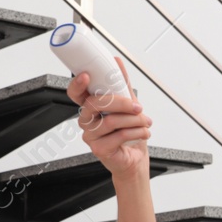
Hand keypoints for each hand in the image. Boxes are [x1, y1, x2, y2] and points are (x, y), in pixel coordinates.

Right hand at [66, 58, 151, 180]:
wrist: (135, 158)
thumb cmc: (129, 132)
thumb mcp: (129, 104)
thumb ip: (122, 84)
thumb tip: (117, 63)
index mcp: (91, 107)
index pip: (76, 93)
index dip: (77, 84)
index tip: (87, 75)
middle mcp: (87, 121)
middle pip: (94, 104)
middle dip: (121, 103)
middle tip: (137, 106)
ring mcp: (90, 136)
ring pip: (111, 120)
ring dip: (135, 120)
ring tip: (145, 122)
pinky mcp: (99, 149)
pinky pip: (119, 135)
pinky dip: (137, 132)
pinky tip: (143, 133)